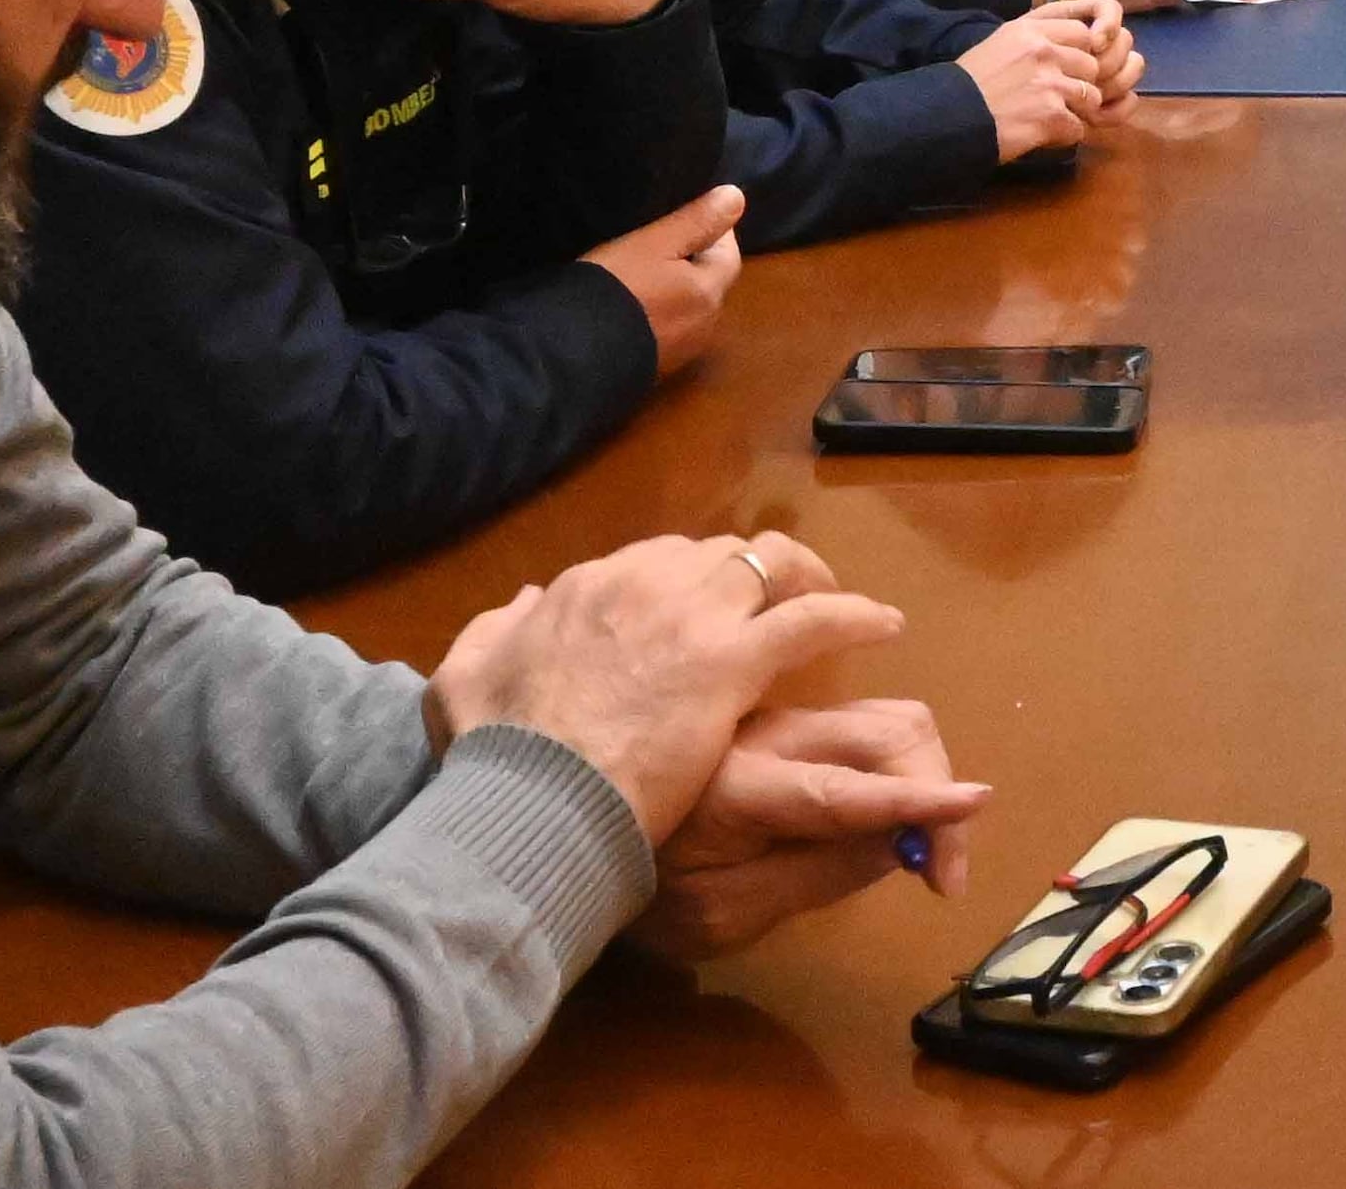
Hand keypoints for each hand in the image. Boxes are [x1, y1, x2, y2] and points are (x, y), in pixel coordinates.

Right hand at [425, 531, 902, 848]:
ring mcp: (693, 616)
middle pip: (717, 554)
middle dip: (749, 576)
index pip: (653, 561)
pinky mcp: (735, 659)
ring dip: (805, 578)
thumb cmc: (500, 751)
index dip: (687, 584)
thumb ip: (488, 634)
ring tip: (835, 599)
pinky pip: (814, 618)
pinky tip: (883, 629)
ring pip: (769, 566)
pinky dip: (854, 616)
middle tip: (774, 604)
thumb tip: (519, 605)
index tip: (704, 610)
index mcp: (583, 588)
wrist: (535, 791)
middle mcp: (642, 583)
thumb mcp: (462, 680)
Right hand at [582, 183, 744, 373]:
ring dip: (676, 291)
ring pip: (688, 310)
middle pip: (710, 284)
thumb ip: (696, 221)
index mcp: (711, 293)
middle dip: (696, 262)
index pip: (728, 255)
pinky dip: (657, 314)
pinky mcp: (654, 367)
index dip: (717, 231)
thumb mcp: (653, 244)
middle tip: (668, 240)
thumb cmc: (617, 288)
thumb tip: (737, 197)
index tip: (697, 213)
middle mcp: (705, 326)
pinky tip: (634, 307)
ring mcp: (680, 352)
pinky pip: (665, 331)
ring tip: (647, 271)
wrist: (574, 354)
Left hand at [631, 699, 991, 959]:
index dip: (916, 800)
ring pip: (882, 715)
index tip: (974, 804)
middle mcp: (767, 736)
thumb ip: (815, 876)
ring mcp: (775, 720)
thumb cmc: (644, 893)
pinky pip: (859, 719)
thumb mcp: (725, 915)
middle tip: (944, 866)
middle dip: (936, 788)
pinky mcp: (780, 719)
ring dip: (922, 768)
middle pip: (888, 730)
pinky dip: (896, 756)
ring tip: (922, 832)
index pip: (845, 792)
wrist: (566, 835)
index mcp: (741, 787)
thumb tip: (900, 842)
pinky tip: (893, 797)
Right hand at [957, 1, 1128, 160]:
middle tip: (1057, 99)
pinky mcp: (1050, 115)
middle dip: (1080, 84)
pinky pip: (1077, 128)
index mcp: (1030, 30)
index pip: (1082, 33)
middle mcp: (1043, 52)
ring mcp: (1049, 84)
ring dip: (1075, 112)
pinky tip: (1040, 134)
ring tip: (1048, 118)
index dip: (1079, 54)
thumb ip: (1034, 40)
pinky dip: (1062, 136)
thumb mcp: (999, 44)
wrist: (948, 118)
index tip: (1066, 69)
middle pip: (1091, 66)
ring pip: (1091, 97)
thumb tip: (1069, 44)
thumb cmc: (970, 84)